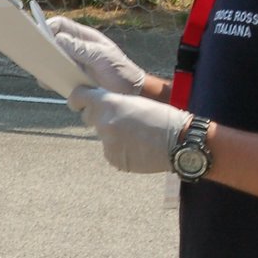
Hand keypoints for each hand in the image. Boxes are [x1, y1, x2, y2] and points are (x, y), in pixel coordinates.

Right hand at [47, 16, 145, 95]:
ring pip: (50, 61)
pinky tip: (50, 83)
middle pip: (52, 42)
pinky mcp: (72, 80)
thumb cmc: (121, 70)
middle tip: (36, 54)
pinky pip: (55, 78)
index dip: (48, 26)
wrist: (130, 92)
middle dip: (42, 46)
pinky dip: (50, 80)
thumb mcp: (102, 57)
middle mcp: (76, 49)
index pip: (60, 25)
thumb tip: (58, 39)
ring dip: (44, 65)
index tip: (40, 34)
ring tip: (42, 70)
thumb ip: (81, 49)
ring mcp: (73, 64)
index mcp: (84, 37)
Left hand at [67, 85, 188, 173]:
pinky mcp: (114, 159)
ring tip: (138, 136)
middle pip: (90, 118)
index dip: (78, 100)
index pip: (78, 98)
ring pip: (103, 137)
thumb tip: (101, 109)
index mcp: (109, 103)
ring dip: (114, 136)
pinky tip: (139, 148)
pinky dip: (121, 150)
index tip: (78, 103)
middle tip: (122, 120)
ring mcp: (108, 143)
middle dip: (100, 118)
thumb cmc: (163, 118)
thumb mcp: (136, 102)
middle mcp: (104, 123)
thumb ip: (114, 104)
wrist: (180, 142)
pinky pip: (112, 152)